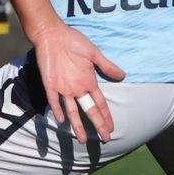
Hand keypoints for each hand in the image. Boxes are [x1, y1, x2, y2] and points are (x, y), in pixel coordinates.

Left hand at [29, 20, 125, 142]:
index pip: (99, 103)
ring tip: (82, 140)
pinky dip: (58, 110)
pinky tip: (62, 120)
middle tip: (104, 139)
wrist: (52, 34)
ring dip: (77, 125)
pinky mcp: (50, 84)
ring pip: (72, 111)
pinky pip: (54, 100)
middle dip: (97, 125)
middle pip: (89, 110)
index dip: (106, 116)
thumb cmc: (73, 41)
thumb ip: (106, 66)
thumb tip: (123, 76)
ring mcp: (63, 87)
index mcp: (88, 81)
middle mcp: (77, 88)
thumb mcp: (93, 53)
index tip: (111, 128)